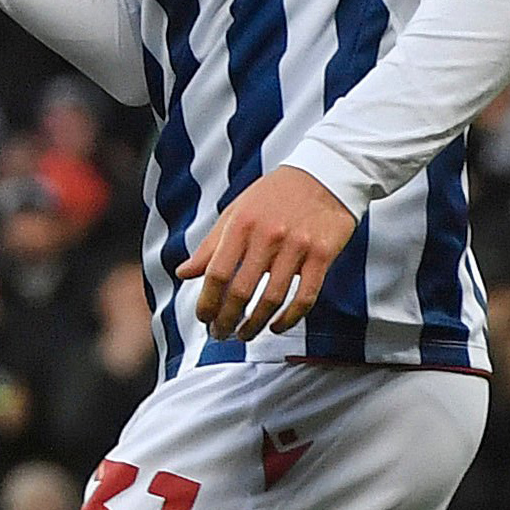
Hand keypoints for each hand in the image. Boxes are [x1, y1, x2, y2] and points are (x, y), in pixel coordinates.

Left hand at [174, 167, 356, 339]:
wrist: (325, 174)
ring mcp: (297, 247)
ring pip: (273, 298)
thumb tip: (183, 274)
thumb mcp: (236, 211)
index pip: (216, 273)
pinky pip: (305, 296)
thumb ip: (210, 245)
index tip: (203, 319)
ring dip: (255, 324)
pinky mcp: (323, 255)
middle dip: (227, 319)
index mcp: (241, 225)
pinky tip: (277, 326)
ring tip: (244, 335)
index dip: (207, 302)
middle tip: (220, 334)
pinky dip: (289, 318)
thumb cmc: (274, 195)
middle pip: (242, 291)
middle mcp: (268, 236)